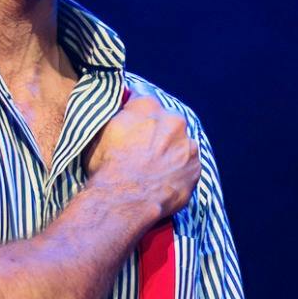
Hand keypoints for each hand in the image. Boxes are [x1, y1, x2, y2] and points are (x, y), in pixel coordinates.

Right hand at [83, 92, 199, 227]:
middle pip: (168, 121)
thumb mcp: (101, 132)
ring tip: (156, 166)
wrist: (126, 199)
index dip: (137, 113)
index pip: (144, 99)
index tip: (134, 123)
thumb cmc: (108, 165)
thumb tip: (122, 110)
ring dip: (172, 150)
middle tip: (144, 149)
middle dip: (159, 131)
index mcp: (147, 106)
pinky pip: (189, 164)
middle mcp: (173, 120)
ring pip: (181, 142)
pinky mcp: (196, 167)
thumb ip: (117, 116)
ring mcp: (188, 144)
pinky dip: (180, 169)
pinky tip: (166, 178)